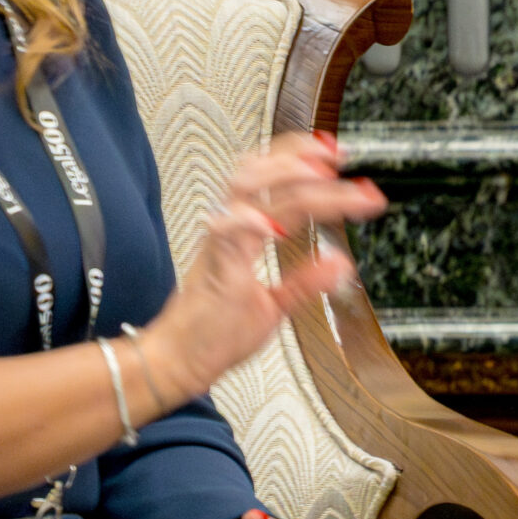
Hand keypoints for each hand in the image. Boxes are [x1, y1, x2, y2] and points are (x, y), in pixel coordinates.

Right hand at [140, 134, 386, 406]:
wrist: (176, 363)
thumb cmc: (214, 335)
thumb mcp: (274, 306)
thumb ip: (305, 282)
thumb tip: (340, 263)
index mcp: (244, 235)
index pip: (272, 183)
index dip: (303, 161)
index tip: (338, 155)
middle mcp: (231, 232)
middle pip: (257, 171)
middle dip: (300, 156)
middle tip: (339, 155)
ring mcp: (221, 245)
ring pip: (243, 189)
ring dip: (284, 175)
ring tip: (320, 174)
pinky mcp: (213, 266)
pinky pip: (225, 232)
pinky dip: (250, 222)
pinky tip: (278, 225)